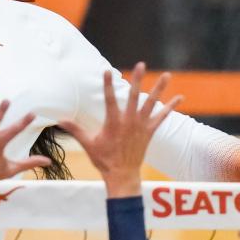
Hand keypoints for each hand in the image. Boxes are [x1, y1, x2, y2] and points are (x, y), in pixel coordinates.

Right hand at [59, 63, 181, 197]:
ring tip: (167, 75)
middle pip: (134, 96)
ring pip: (152, 103)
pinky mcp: (150, 132)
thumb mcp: (88, 144)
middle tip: (141, 64)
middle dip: (138, 79)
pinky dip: (171, 107)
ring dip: (159, 89)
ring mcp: (141, 126)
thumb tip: (59, 119)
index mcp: (113, 122)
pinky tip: (180, 97)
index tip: (107, 71)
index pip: (110, 99)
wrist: (122, 175)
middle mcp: (129, 121)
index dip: (108, 85)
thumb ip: (75, 130)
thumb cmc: (104, 159)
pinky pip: (162, 117)